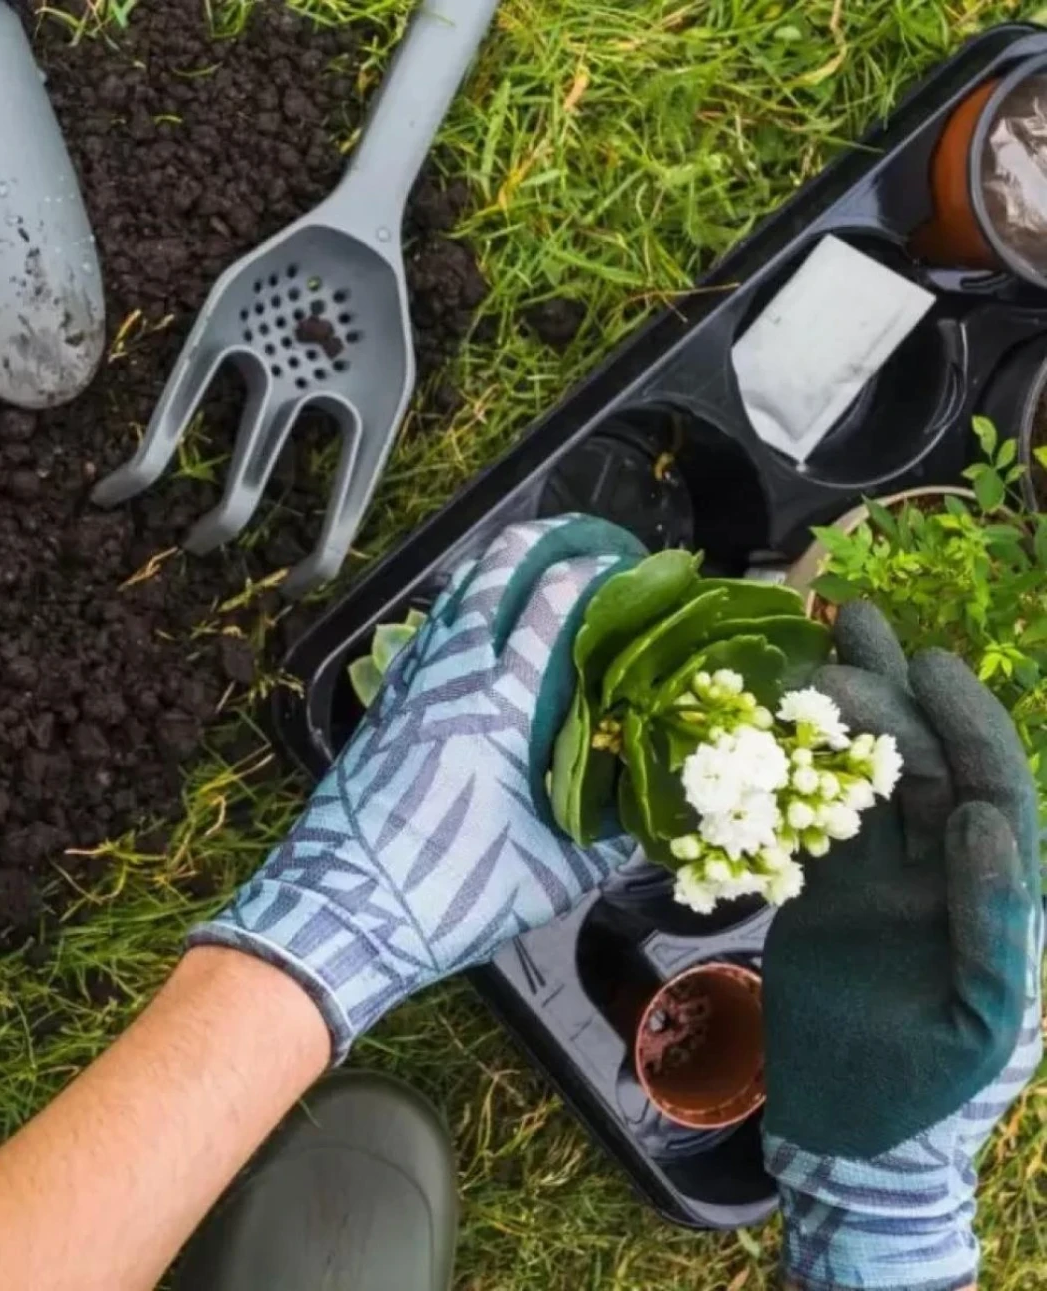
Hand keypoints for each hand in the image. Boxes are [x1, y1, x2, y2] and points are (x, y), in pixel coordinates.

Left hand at [188, 515, 646, 1057]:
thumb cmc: (450, 892)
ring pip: (455, 594)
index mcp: (503, 705)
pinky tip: (476, 628)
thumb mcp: (553, 875)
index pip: (555, 602)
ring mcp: (410, 683)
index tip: (631, 567)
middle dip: (545, 539)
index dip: (595, 570)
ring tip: (536, 567)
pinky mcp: (384, 703)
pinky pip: (427, 632)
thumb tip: (648, 815)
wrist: (343, 909)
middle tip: (584, 541)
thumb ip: (609, 838)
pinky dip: (459, 610)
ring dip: (497, 568)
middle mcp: (453, 675)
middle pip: (497, 569)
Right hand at [763, 602, 1041, 1290]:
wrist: (852, 1137)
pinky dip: (794, 770)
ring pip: (866, 779)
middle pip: (923, 764)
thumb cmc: (931, 1093)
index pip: (989, 790)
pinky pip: (812, 818)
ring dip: (845, 714)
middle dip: (894, 694)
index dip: (965, 723)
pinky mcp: (826, 892)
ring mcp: (881, 879)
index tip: (928, 664)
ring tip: (816, 644)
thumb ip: (995, 923)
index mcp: (994, 897)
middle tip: (850, 627)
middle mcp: (941, 873)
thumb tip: (980, 821)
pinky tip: (773, 724)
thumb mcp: (982, 1023)